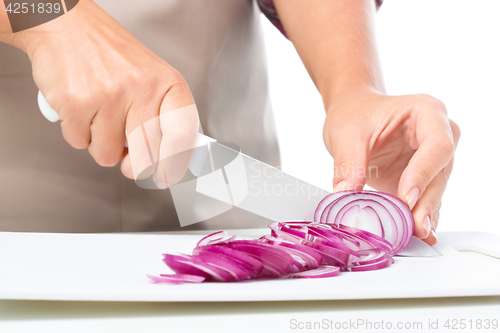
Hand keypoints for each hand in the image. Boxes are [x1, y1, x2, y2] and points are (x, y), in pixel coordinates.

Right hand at [14, 0, 198, 186]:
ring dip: (101, 146)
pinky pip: (80, 144)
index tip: (166, 177)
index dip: (175, 163)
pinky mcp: (77, 103)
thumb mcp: (151, 78)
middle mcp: (142, 88)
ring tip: (100, 117)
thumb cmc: (111, 56)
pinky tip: (82, 110)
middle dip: (134, 167)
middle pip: (146, 158)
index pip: (182, 134)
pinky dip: (78, 134)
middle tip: (127, 158)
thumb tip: (169, 161)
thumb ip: (162, 116)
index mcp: (167, 83)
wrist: (67, 26)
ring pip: (108, 156)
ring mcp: (109, 96)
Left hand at [323, 91, 459, 244]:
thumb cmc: (354, 113)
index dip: (424, 173)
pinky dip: (420, 216)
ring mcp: (432, 158)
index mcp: (426, 112)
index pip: (436, 146)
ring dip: (426, 213)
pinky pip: (425, 199)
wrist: (352, 113)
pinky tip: (419, 234)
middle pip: (441, 171)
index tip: (407, 197)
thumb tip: (345, 195)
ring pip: (436, 189)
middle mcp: (438, 135)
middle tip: (415, 226)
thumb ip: (348, 163)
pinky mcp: (422, 178)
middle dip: (427, 201)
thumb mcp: (346, 133)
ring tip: (417, 235)